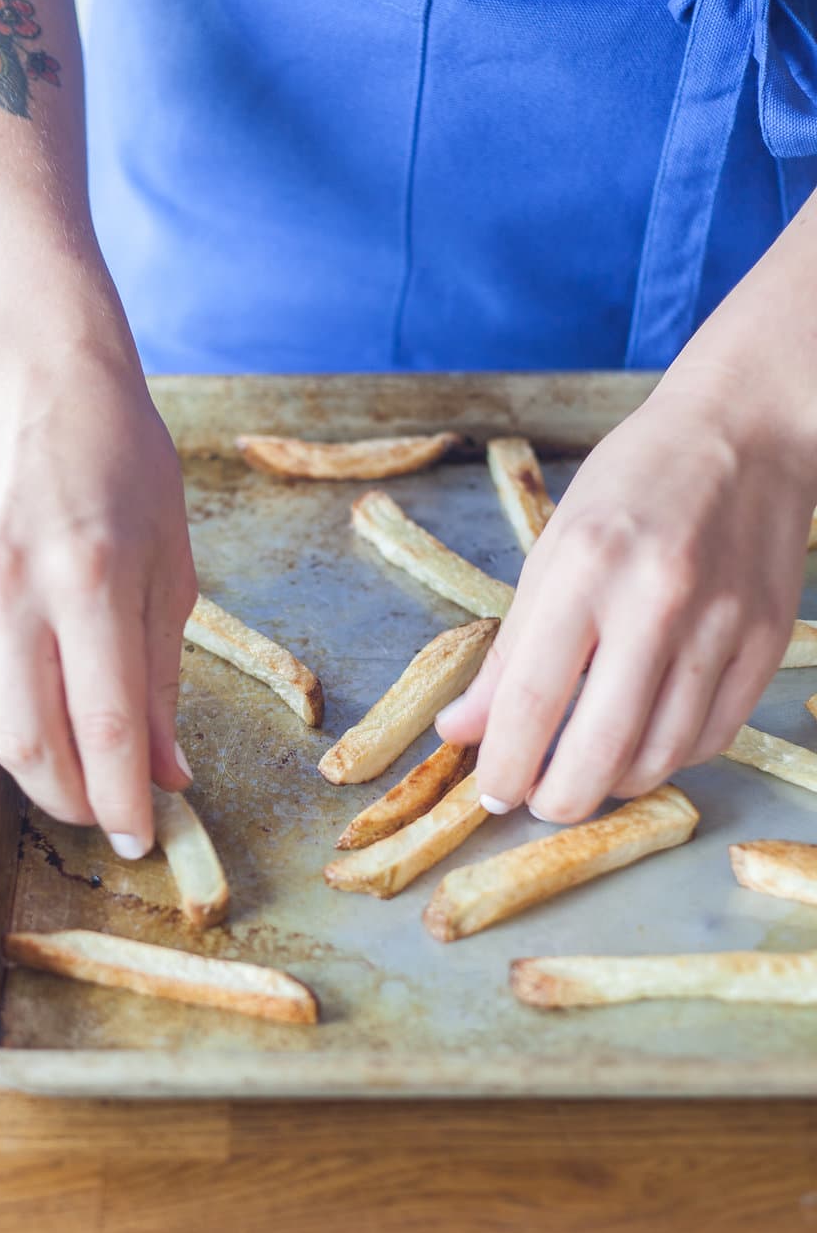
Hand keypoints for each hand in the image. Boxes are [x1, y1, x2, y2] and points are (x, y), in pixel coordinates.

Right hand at [0, 292, 196, 858]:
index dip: (125, 798)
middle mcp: (15, 590)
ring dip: (40, 775)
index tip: (143, 838)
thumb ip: (164, 676)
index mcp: (90, 578)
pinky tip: (45, 718)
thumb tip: (166, 769)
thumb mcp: (173, 565)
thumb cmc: (125, 464)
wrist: (39, 384)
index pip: (106, 726)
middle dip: (77, 802)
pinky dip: (9, 722)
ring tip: (84, 779)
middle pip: (34, 747)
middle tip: (112, 815)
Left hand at [436, 375, 815, 824]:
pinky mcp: (769, 639)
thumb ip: (510, 647)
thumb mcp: (555, 545)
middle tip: (539, 803)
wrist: (746, 429)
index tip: (491, 791)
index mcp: (584, 566)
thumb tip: (463, 729)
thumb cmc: (635, 482)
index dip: (503, 763)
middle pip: (599, 750)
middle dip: (557, 799)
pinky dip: (671, 756)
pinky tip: (646, 741)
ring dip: (615, 783)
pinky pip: (714, 735)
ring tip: (590, 773)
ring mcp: (721, 623)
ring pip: (662, 755)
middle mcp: (656, 599)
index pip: (530, 700)